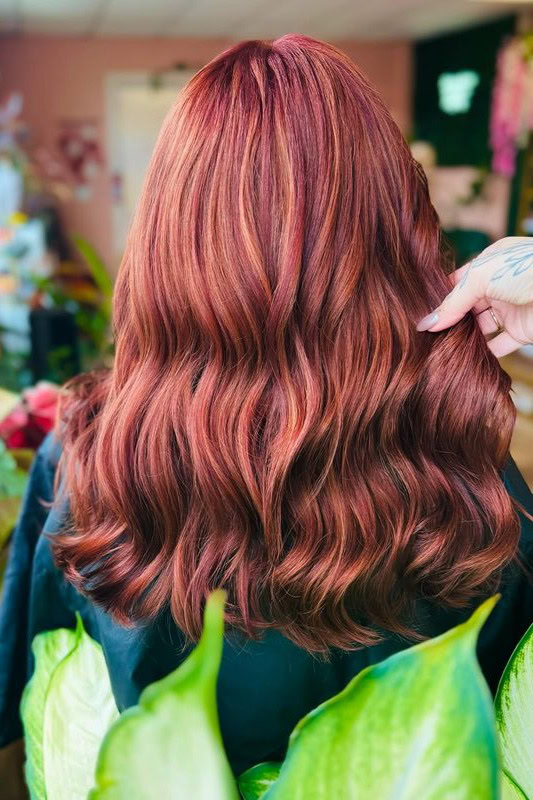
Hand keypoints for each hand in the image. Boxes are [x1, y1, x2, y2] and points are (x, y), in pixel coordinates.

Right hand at [416, 236, 532, 356]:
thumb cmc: (528, 270)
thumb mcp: (482, 277)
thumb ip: (454, 301)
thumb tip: (427, 323)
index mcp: (491, 262)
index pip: (458, 282)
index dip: (441, 297)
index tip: (421, 315)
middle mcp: (499, 285)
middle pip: (467, 306)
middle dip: (450, 320)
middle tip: (426, 336)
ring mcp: (511, 308)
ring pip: (480, 327)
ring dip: (464, 338)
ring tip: (440, 349)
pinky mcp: (522, 331)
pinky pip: (498, 345)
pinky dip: (484, 353)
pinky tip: (464, 359)